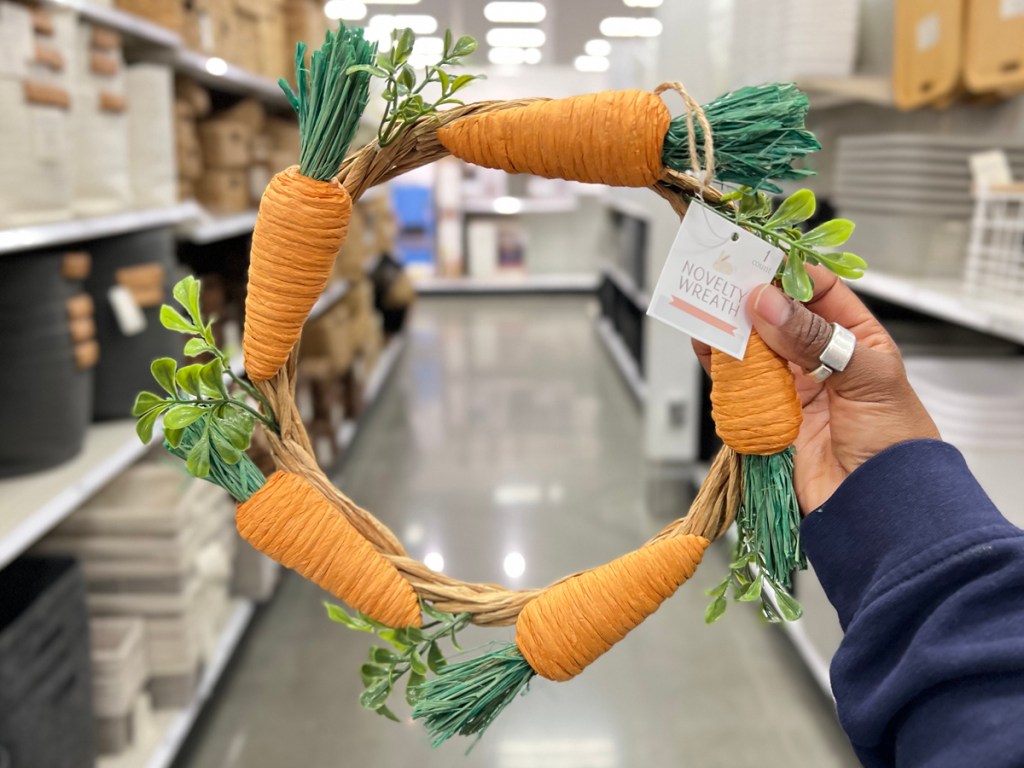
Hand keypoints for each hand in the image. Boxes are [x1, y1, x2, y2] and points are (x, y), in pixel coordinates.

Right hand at [693, 264, 939, 513]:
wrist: (878, 510)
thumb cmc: (894, 442)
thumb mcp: (865, 377)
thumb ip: (813, 336)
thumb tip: (767, 302)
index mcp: (854, 339)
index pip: (817, 291)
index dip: (787, 271)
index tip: (755, 258)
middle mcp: (819, 358)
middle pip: (777, 316)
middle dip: (749, 298)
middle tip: (720, 279)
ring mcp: (790, 387)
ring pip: (752, 347)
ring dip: (729, 330)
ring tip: (706, 309)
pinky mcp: (765, 416)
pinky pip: (737, 385)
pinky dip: (719, 366)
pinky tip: (707, 348)